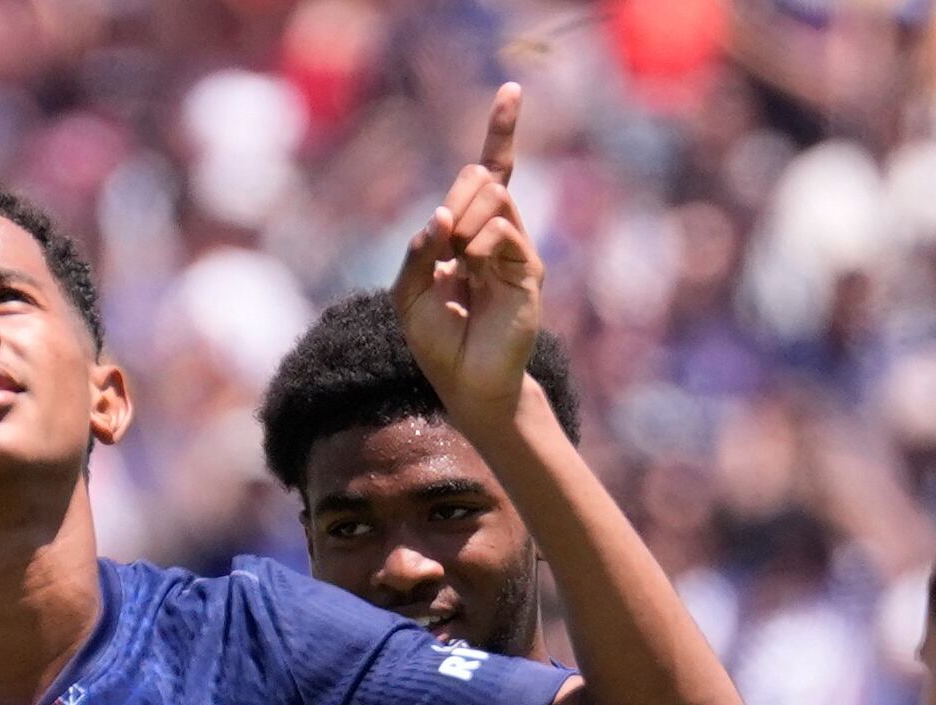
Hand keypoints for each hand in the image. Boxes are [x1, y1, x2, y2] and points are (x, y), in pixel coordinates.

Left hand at [398, 84, 544, 441]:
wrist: (466, 384)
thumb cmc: (436, 341)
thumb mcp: (408, 293)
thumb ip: (418, 250)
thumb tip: (442, 216)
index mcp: (469, 233)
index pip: (489, 171)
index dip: (501, 131)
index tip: (512, 89)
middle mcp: (496, 234)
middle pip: (482, 176)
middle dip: (458, 195)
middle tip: (446, 241)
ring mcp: (514, 250)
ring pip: (494, 195)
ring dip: (464, 217)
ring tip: (457, 257)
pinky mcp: (527, 271)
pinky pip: (504, 229)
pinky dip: (479, 240)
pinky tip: (469, 265)